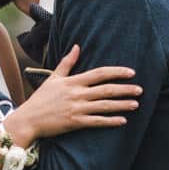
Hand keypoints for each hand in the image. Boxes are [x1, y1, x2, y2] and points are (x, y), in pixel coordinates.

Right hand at [6, 45, 139, 141]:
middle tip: (140, 90)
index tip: (131, 72)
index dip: (117, 72)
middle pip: (106, 89)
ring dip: (122, 105)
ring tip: (136, 104)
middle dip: (125, 89)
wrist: (28, 119)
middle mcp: (77, 94)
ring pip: (105, 106)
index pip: (99, 73)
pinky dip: (110, 121)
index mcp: (73, 82)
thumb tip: (77, 47)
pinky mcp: (75, 123)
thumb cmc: (41, 99)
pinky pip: (97, 122)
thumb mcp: (53, 78)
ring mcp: (76, 109)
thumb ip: (67, 63)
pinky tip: (122, 121)